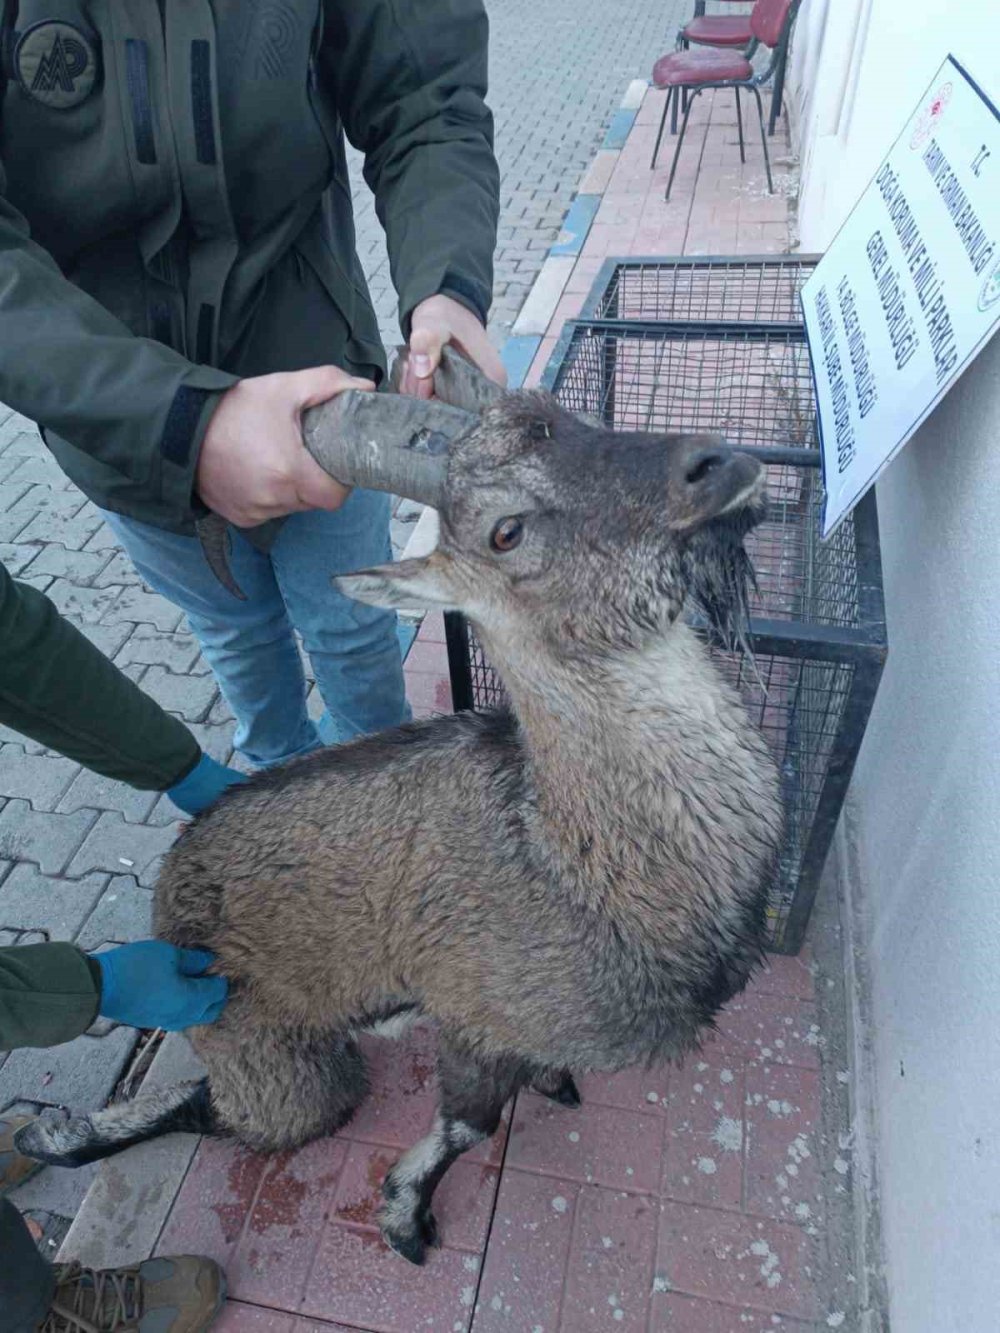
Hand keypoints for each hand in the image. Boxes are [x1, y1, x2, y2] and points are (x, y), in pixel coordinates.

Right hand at [94, 941, 228, 1030]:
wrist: (101, 987)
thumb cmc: (137, 967)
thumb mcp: (169, 955)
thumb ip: (193, 960)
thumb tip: (208, 962)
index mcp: (191, 1001)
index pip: (218, 993)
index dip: (222, 978)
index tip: (221, 965)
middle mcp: (182, 1017)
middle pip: (210, 1011)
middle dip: (218, 996)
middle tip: (215, 976)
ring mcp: (166, 1022)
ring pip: (195, 1017)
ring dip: (202, 1003)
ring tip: (199, 982)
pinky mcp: (153, 1021)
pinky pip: (180, 1017)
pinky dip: (188, 1006)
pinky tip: (182, 991)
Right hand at [197, 366, 374, 526]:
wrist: (180, 428)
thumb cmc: (234, 408)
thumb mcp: (283, 387)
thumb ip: (328, 384)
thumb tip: (364, 387)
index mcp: (290, 471)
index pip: (334, 497)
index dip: (340, 483)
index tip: (335, 465)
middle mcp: (273, 498)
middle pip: (313, 501)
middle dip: (316, 481)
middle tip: (306, 454)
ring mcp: (255, 511)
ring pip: (291, 507)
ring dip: (292, 489)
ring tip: (277, 459)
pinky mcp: (240, 516)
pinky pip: (267, 512)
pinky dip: (269, 497)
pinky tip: (257, 473)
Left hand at [399, 294, 506, 400]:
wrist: (443, 309)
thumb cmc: (447, 315)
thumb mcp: (434, 323)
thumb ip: (428, 341)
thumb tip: (422, 370)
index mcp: (492, 380)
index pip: (465, 410)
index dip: (438, 399)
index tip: (423, 376)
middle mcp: (484, 393)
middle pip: (448, 412)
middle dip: (423, 391)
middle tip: (414, 363)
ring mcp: (468, 395)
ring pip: (435, 407)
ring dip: (417, 387)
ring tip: (414, 361)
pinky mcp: (454, 394)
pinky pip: (430, 401)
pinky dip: (416, 387)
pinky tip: (413, 369)